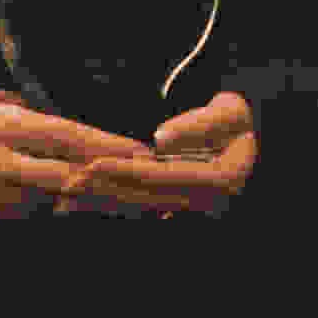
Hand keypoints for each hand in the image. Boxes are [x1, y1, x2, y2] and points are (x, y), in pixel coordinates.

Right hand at [0, 84, 150, 219]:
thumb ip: (37, 119)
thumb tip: (84, 138)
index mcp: (1, 126)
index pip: (64, 137)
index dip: (105, 145)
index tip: (140, 151)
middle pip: (67, 175)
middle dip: (112, 180)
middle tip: (152, 184)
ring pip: (56, 201)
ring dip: (99, 202)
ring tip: (140, 205)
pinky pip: (36, 214)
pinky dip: (70, 214)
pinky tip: (101, 213)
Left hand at [66, 89, 260, 220]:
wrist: (254, 134)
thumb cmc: (240, 117)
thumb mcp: (230, 111)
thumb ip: (199, 124)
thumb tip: (160, 140)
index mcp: (216, 180)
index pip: (160, 175)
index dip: (125, 170)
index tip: (93, 164)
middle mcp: (200, 201)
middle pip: (143, 197)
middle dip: (103, 191)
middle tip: (66, 184)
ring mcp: (187, 206)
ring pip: (137, 205)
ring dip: (100, 203)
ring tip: (64, 199)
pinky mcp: (173, 203)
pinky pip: (138, 204)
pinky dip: (108, 203)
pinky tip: (79, 204)